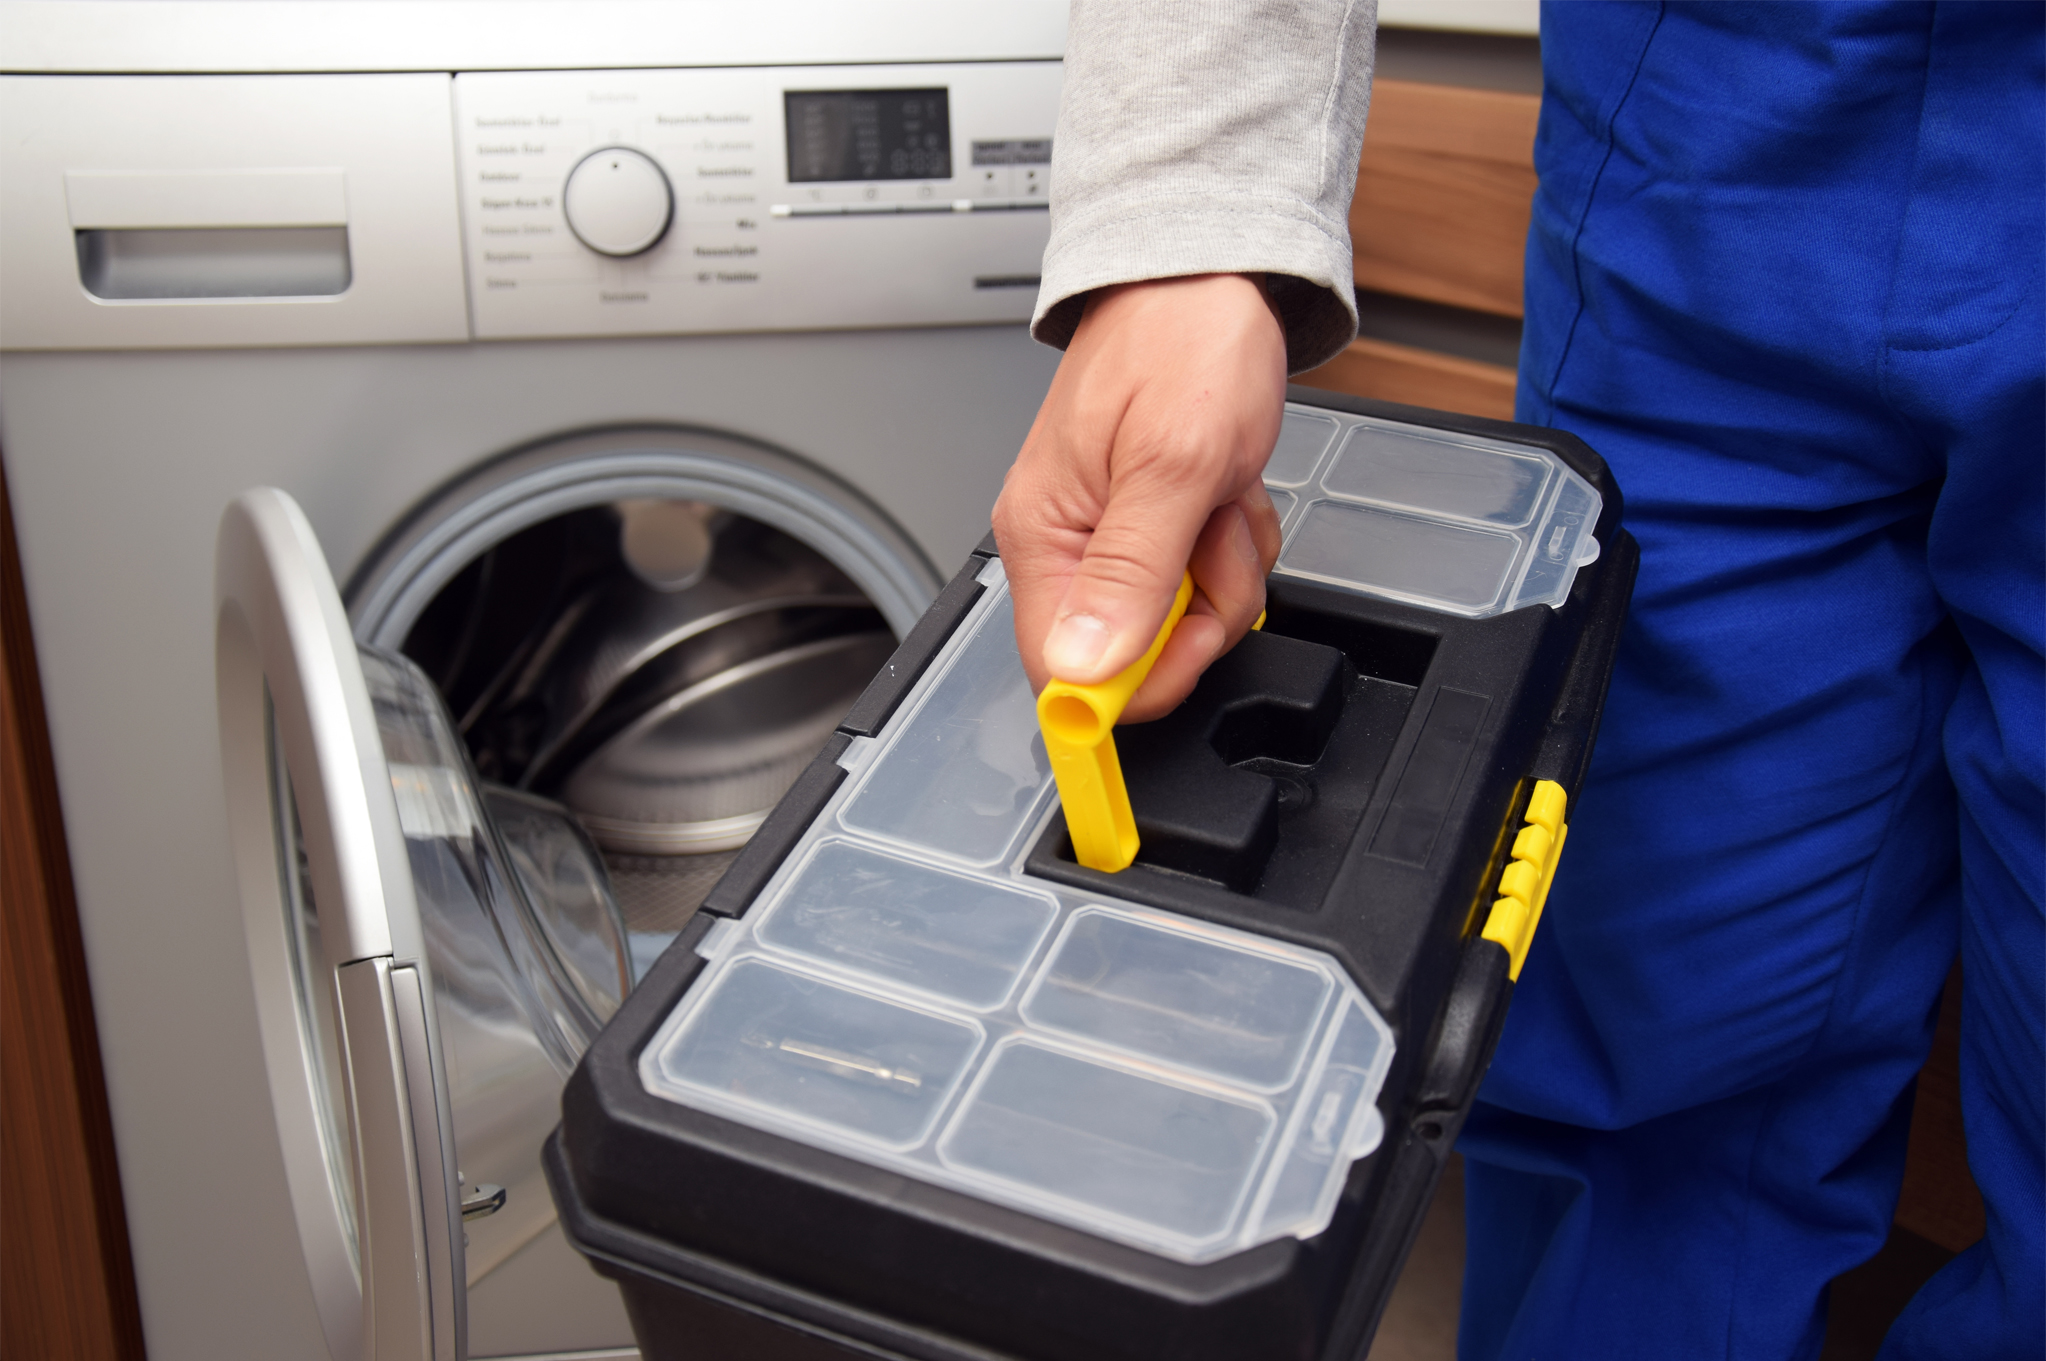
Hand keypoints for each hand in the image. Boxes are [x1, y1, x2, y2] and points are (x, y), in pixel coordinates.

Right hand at [994, 273, 1285, 721]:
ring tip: (1220, 497)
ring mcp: (1108, 535)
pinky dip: (1230, 544)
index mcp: (1043, 536)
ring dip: (1224, 570)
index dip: (1135, 681)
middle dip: (1200, 610)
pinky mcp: (1147, 525)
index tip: (1190, 645)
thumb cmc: (1185, 342)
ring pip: (1179, 619)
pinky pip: (1200, 580)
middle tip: (1215, 539)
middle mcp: (1064, 543)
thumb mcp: (1175, 464)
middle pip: (1132, 654)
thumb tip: (1082, 667)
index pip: (1062, 671)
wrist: (1207, 277)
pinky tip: (1226, 493)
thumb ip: (1132, 574)